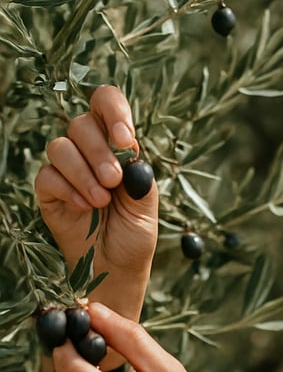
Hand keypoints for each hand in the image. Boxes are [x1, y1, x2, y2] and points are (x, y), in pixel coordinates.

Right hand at [35, 87, 157, 311]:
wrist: (117, 267)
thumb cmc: (134, 233)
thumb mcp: (146, 202)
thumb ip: (140, 174)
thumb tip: (129, 149)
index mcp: (116, 144)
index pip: (107, 103)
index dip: (114, 111)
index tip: (125, 139)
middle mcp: (89, 150)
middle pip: (81, 124)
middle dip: (99, 152)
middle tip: (114, 181)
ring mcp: (66, 169)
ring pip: (60, 147)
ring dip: (83, 173)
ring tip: (101, 201)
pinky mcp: (48, 190)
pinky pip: (48, 175)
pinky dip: (68, 190)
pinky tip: (84, 207)